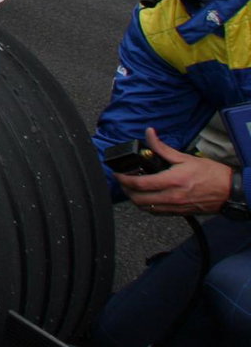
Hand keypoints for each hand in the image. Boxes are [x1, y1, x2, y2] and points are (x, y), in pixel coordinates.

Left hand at [116, 128, 233, 215]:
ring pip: (146, 208)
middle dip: (126, 190)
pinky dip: (147, 206)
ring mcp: (175, 207)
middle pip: (138, 199)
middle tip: (123, 182)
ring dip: (135, 199)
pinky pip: (157, 212)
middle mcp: (172, 196)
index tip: (118, 174)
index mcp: (172, 181)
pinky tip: (147, 197)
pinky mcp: (179, 212)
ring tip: (132, 189)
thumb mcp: (185, 157)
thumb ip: (162, 148)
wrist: (229, 190)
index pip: (139, 184)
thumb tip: (149, 134)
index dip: (123, 179)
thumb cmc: (211, 174)